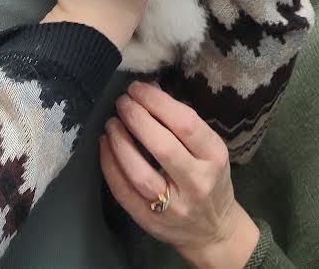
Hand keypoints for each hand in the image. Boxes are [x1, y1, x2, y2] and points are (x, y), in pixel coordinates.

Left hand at [100, 81, 259, 268]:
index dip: (156, 102)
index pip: (185, 124)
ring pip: (140, 173)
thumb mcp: (208, 148)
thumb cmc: (210, 178)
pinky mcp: (150, 222)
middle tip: (122, 102)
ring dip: (120, 143)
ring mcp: (173, 206)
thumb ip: (180, 121)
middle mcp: (197, 182)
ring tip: (111, 123)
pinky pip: (124, 193)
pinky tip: (104, 146)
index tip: (137, 88)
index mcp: (214, 157)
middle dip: (136, 118)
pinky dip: (110, 167)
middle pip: (162, 146)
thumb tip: (148, 89)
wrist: (213, 231)